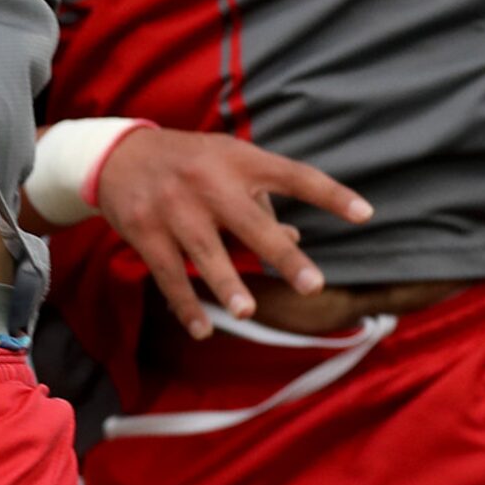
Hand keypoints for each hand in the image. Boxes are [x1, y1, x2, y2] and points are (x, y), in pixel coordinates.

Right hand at [89, 126, 371, 338]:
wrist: (118, 155)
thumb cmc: (190, 163)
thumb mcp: (228, 165)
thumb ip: (262, 201)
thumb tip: (297, 241)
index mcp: (240, 160)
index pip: (294, 175)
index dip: (331, 194)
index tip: (366, 214)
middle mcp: (209, 182)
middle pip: (251, 221)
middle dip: (282, 254)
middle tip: (313, 286)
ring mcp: (175, 208)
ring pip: (206, 251)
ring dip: (226, 282)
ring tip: (248, 309)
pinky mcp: (146, 231)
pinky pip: (169, 273)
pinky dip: (186, 303)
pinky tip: (203, 329)